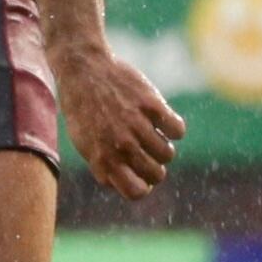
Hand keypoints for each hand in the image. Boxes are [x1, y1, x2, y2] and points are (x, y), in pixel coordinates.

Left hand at [52, 41, 184, 199]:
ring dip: (164, 147)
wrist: (83, 69)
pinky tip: (160, 118)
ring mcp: (136, 125)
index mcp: (103, 158)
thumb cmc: (82, 108)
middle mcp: (121, 145)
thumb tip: (121, 185)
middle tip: (146, 151)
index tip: (139, 173)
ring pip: (168, 154)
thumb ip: (102, 166)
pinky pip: (178, 130)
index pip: (136, 192)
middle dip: (155, 167)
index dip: (142, 186)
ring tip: (152, 133)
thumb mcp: (83, 142)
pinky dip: (174, 127)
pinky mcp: (151, 105)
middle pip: (156, 174)